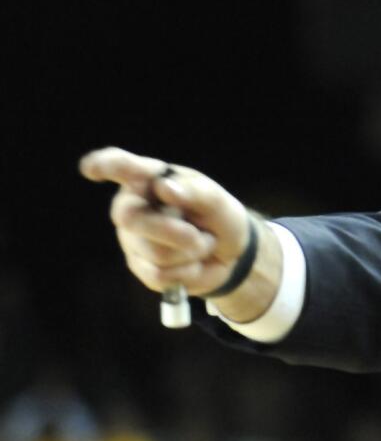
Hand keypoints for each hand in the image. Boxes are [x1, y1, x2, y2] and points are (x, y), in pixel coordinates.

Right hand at [80, 147, 251, 297]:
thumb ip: (197, 192)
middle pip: (131, 218)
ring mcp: (132, 237)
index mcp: (151, 179)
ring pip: (155, 252)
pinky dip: (187, 271)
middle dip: (174, 231)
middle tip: (201, 236)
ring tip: (200, 243)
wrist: (230, 254)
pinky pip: (160, 274)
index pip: (123, 167)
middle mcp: (133, 205)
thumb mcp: (218, 201)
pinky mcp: (139, 265)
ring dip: (190, 252)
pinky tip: (192, 262)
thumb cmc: (219, 217)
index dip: (105, 165)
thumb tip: (164, 188)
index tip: (91, 167)